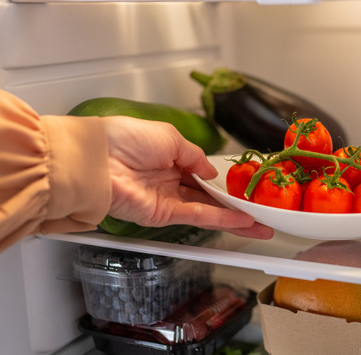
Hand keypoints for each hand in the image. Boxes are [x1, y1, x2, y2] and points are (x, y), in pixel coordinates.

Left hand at [102, 116, 272, 238]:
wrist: (98, 159)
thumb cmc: (125, 139)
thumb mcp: (170, 137)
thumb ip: (195, 157)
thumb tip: (212, 172)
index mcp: (168, 157)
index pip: (202, 173)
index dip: (225, 182)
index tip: (247, 187)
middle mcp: (168, 180)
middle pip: (209, 196)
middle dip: (236, 205)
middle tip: (262, 213)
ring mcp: (166, 199)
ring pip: (209, 210)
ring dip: (236, 218)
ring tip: (261, 225)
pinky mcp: (162, 215)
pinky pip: (198, 216)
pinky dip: (221, 219)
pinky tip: (242, 221)